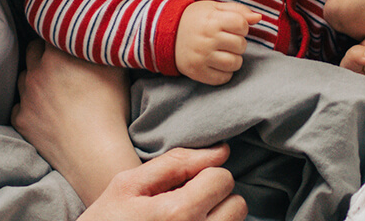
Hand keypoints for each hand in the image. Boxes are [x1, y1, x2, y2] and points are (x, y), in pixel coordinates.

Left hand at [14, 42, 141, 203]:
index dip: (61, 34)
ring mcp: (25, 97)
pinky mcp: (21, 120)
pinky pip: (20, 105)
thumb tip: (104, 33)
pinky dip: (30, 106)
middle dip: (45, 53)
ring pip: (24, 77)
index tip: (69, 40)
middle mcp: (36, 71)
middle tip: (63, 64)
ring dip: (35, 78)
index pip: (50, 30)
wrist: (94, 153)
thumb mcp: (116, 69)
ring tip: (56, 90)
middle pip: (33, 50)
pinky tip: (47, 112)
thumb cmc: (111, 110)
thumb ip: (104, 46)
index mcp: (57, 54)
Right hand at [77, 145, 246, 220]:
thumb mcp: (127, 186)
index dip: (203, 174)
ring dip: (215, 217)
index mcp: (178, 213)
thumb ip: (175, 163)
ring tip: (183, 220)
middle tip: (185, 202)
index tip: (181, 184)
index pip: (222, 178)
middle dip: (215, 197)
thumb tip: (220, 151)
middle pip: (237, 205)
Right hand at [174, 1, 260, 84]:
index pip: (242, 26)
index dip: (242, 27)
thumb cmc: (195, 19)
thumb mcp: (214, 8)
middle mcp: (207, 39)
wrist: (166, 33)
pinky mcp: (197, 72)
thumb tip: (258, 18)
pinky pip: (224, 78)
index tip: (232, 28)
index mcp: (212, 20)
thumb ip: (238, 10)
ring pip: (235, 63)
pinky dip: (225, 72)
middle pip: (241, 45)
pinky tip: (217, 64)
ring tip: (223, 53)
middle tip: (225, 41)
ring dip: (234, 59)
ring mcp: (202, 57)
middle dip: (237, 43)